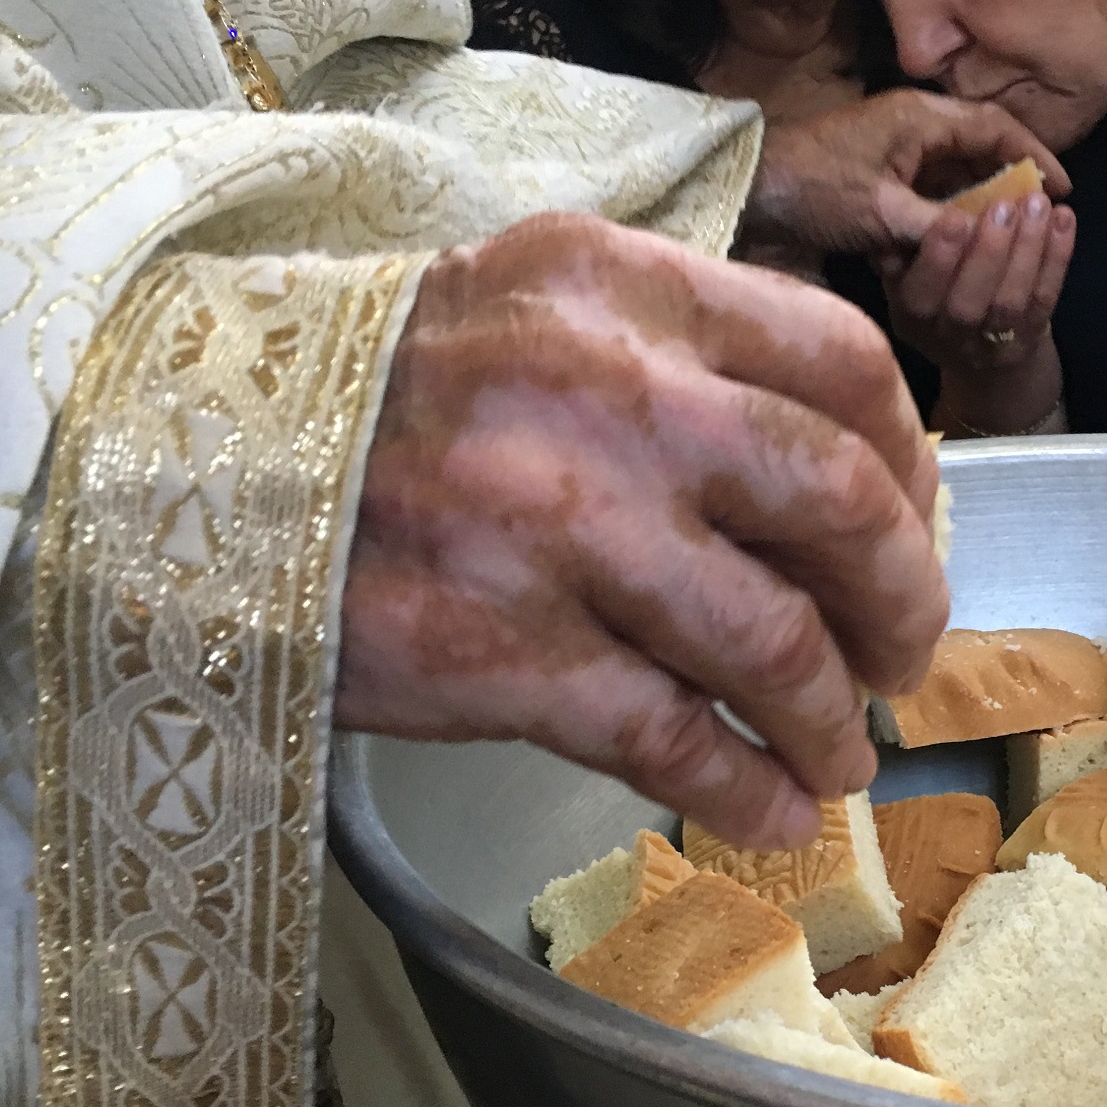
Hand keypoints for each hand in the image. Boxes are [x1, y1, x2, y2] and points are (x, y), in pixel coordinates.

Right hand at [338, 212, 949, 849]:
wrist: (195, 471)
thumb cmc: (393, 403)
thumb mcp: (540, 317)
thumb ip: (681, 367)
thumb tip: (839, 494)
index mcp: (626, 291)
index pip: (842, 363)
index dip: (911, 465)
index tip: (909, 532)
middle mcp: (607, 394)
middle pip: (838, 500)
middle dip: (902, 601)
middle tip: (900, 660)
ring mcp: (555, 527)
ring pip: (771, 641)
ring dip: (830, 719)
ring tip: (839, 758)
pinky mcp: (502, 653)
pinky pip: (673, 739)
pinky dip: (746, 791)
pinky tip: (772, 815)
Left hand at [743, 89, 1069, 255]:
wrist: (750, 194)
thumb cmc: (814, 192)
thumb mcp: (885, 216)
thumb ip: (943, 228)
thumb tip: (990, 242)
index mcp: (922, 118)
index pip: (997, 128)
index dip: (1036, 157)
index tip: (1063, 190)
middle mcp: (913, 125)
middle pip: (981, 148)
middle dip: (1010, 184)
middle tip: (1037, 221)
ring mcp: (895, 147)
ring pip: (954, 172)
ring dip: (976, 204)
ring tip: (1003, 238)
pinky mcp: (878, 172)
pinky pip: (927, 190)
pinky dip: (943, 215)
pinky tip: (953, 244)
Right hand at [880, 191, 1075, 381]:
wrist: (982, 357)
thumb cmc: (941, 296)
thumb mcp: (912, 277)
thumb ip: (905, 250)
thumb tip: (897, 212)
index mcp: (912, 318)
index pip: (919, 296)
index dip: (937, 260)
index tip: (955, 216)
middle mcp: (949, 337)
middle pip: (967, 304)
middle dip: (987, 252)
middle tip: (1004, 206)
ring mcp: (992, 343)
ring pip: (1010, 301)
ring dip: (1026, 249)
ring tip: (1037, 204)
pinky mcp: (1030, 338)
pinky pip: (1045, 298)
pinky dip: (1057, 257)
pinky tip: (1064, 219)